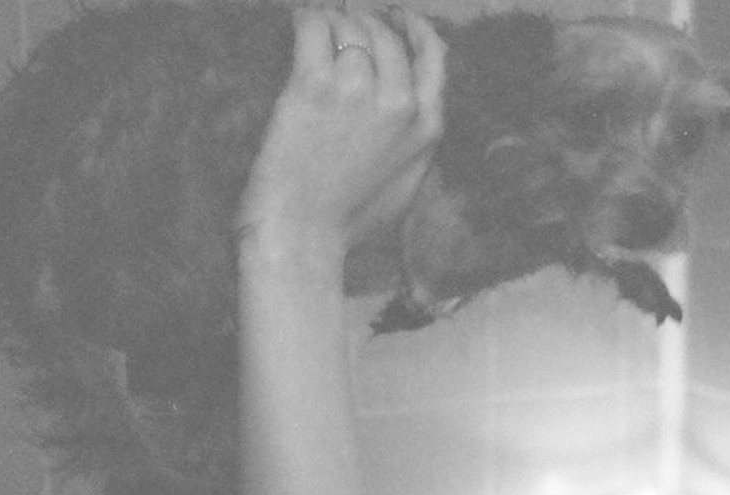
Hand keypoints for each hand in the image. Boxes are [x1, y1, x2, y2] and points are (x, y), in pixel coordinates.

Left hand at [238, 7, 444, 256]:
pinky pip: (313, 24)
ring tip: (315, 36)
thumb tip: (412, 107)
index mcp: (427, 127)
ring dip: (331, 23)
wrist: (303, 237)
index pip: (431, 54)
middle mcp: (400, 103)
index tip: (392, 17)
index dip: (410, 27)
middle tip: (337, 30)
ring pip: (349, 25)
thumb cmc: (347, 224)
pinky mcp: (314, 85)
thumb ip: (416, 143)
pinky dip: (305, 21)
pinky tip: (298, 29)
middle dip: (361, 25)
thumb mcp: (405, 187)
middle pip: (385, 35)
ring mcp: (358, 90)